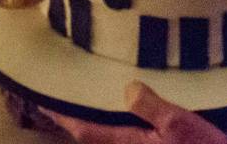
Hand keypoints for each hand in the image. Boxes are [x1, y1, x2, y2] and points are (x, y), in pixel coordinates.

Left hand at [45, 80, 226, 143]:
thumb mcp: (180, 123)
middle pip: (95, 140)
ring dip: (99, 128)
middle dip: (80, 123)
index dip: (65, 117)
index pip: (86, 131)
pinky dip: (117, 134)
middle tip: (68, 101)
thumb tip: (127, 88)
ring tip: (96, 107)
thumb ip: (151, 106)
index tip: (46, 102)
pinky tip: (131, 122)